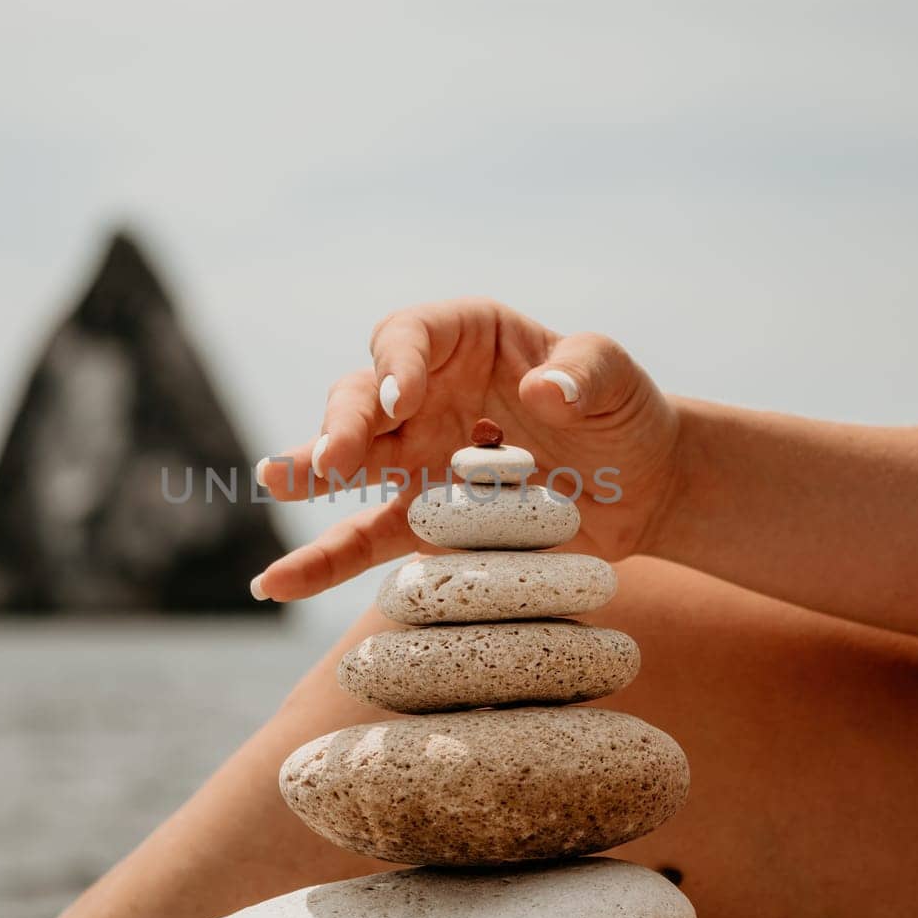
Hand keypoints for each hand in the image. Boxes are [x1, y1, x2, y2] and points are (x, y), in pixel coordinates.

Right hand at [253, 298, 679, 600]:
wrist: (641, 486)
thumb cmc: (623, 412)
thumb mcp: (615, 378)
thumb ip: (584, 374)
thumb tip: (542, 393)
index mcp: (467, 341)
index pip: (411, 334)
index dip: (397, 361)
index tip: (403, 400)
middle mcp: (427, 395)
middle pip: (364, 396)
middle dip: (343, 423)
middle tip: (335, 460)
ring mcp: (418, 460)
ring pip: (349, 463)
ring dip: (310, 474)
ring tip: (277, 484)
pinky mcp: (425, 523)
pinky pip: (364, 541)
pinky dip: (321, 564)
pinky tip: (276, 583)